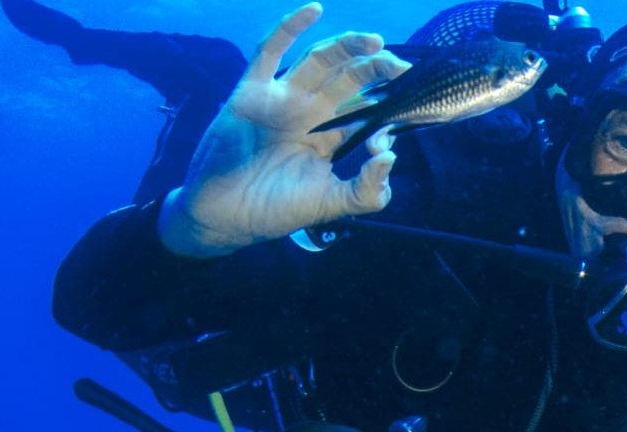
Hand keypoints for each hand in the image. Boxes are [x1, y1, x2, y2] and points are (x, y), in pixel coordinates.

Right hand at [159, 3, 409, 257]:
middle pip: (350, 78)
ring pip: (320, 60)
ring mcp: (281, 98)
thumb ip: (368, 190)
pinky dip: (290, 28)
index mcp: (330, 136)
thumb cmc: (276, 210)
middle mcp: (310, 112)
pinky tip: (314, 9)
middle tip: (401, 68)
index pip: (366, 110)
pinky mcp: (251, 90)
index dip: (385, 110)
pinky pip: (270, 51)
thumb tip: (389, 155)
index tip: (393, 126)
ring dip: (347, 46)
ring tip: (374, 42)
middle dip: (377, 68)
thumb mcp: (332, 205)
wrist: (225, 215)